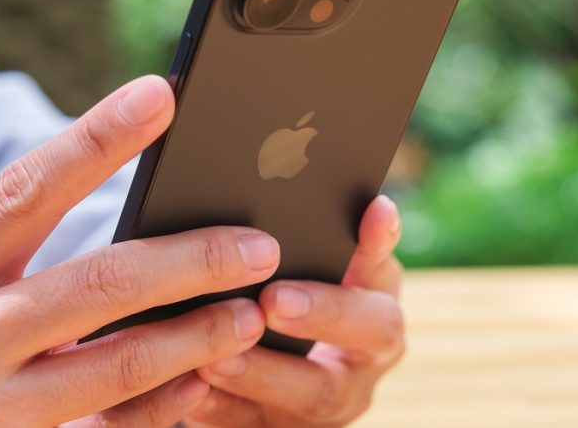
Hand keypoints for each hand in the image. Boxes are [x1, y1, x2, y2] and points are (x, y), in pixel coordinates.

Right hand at [0, 76, 281, 427]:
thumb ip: (10, 256)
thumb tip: (131, 215)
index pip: (26, 189)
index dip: (97, 137)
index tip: (162, 95)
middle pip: (98, 283)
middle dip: (191, 260)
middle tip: (259, 245)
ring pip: (117, 368)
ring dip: (197, 339)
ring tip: (248, 315)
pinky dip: (163, 404)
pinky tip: (202, 381)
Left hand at [187, 195, 405, 426]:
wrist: (255, 378)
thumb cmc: (267, 296)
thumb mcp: (292, 267)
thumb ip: (291, 236)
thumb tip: (259, 174)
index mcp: (374, 294)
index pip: (386, 261)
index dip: (381, 240)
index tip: (373, 208)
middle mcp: (368, 349)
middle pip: (374, 330)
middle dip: (326, 313)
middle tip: (276, 298)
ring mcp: (334, 398)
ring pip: (317, 394)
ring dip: (265, 372)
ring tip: (217, 353)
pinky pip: (259, 425)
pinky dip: (224, 408)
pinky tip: (191, 388)